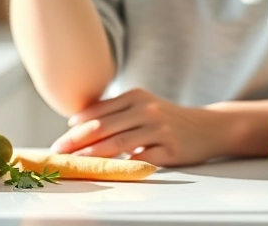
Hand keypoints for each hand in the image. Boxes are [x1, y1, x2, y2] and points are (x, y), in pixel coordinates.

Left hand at [49, 88, 223, 167]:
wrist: (207, 126)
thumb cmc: (167, 118)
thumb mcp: (143, 106)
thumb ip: (116, 112)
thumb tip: (78, 126)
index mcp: (136, 96)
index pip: (99, 111)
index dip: (76, 126)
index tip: (61, 139)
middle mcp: (146, 109)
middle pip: (104, 126)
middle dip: (77, 141)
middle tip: (59, 152)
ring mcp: (159, 129)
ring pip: (119, 143)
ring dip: (93, 154)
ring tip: (76, 163)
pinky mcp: (170, 149)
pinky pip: (141, 159)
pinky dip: (123, 165)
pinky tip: (109, 171)